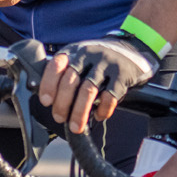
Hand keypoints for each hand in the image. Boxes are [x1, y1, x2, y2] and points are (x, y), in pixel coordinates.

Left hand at [35, 34, 160, 134]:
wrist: (131, 49)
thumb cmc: (98, 60)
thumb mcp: (79, 58)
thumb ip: (64, 72)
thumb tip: (47, 98)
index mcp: (74, 52)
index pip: (56, 66)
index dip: (48, 84)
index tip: (46, 101)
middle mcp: (88, 56)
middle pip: (71, 81)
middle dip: (63, 103)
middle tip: (59, 118)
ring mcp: (106, 64)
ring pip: (89, 90)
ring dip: (79, 112)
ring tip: (76, 126)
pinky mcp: (122, 75)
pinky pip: (110, 96)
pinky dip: (103, 109)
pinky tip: (99, 116)